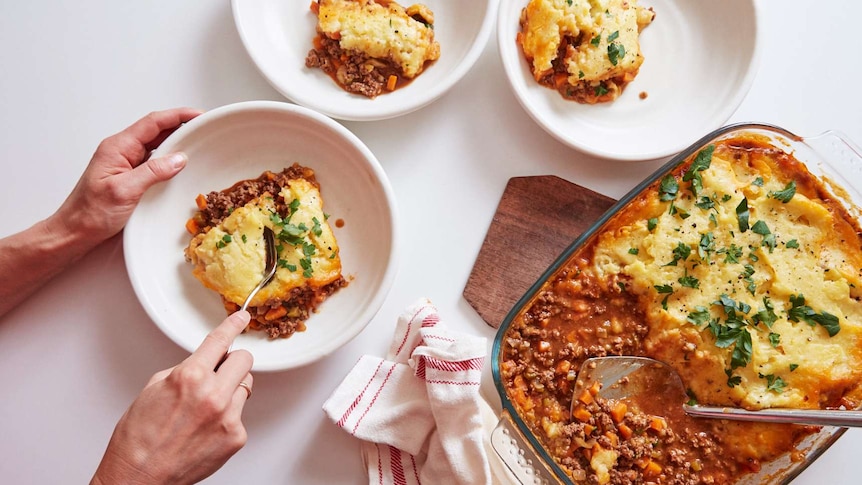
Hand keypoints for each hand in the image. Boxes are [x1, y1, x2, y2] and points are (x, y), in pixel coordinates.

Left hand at [54, 107, 201, 246]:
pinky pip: (153, 161)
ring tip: (198, 143)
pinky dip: (169, 159)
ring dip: (176, 142)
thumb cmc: (91, 213)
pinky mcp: (129, 176)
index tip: (200, 115)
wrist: (74, 233)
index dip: (178, 116)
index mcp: (118, 147)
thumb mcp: (125, 191)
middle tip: (204, 129)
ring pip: (156, 145)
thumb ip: (153, 172)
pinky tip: (181, 165)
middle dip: (181, 126)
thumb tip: (180, 158)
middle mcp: (122, 151)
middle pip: (156, 130)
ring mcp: (125, 163)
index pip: (153, 123)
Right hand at [91, 311, 253, 484]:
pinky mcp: (236, 437)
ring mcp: (228, 417)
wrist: (139, 477)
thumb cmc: (139, 438)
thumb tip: (205, 360)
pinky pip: (240, 414)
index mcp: (190, 377)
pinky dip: (227, 416)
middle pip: (244, 360)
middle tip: (219, 370)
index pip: (220, 341)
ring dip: (231, 390)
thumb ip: (185, 369)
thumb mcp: (154, 388)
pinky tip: (206, 428)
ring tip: (206, 407)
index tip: (242, 318)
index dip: (233, 325)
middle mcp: (214, 395)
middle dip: (232, 362)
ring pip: (245, 386)